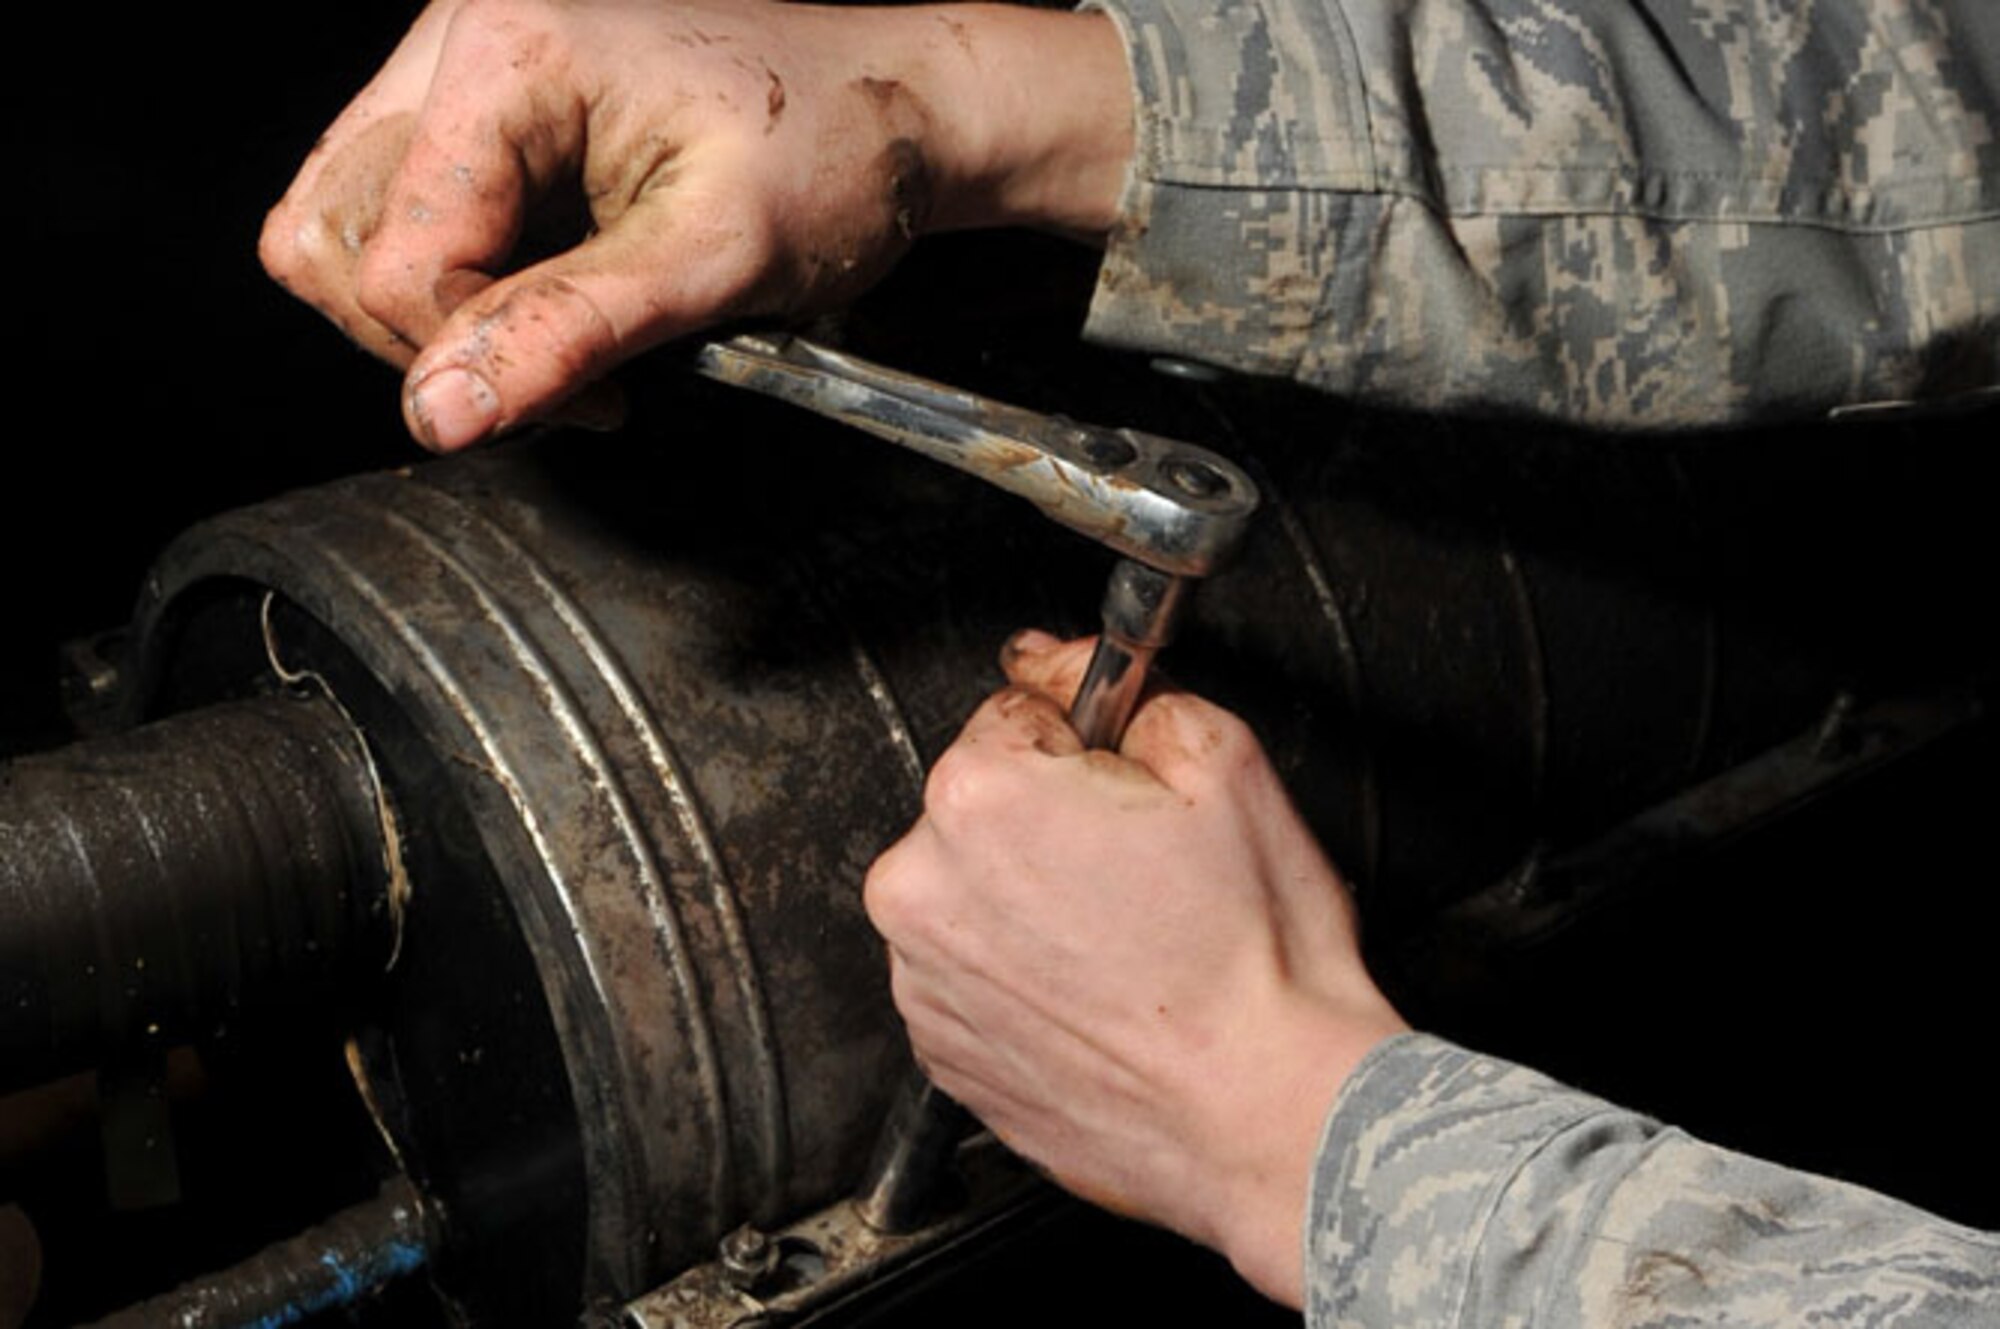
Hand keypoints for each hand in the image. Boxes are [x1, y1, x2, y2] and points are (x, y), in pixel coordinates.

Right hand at [260, 0, 1133, 450]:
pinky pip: (404, 222)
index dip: (469, 355)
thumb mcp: (716, 257)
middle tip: (564, 378)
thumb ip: (572, 329)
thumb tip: (443, 410)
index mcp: (511, 52)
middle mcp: (462, 46)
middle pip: (332, 237)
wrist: (893, 112)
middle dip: (431, 340)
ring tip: (564, 344)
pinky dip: (462, 291)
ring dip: (436, 320)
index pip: (394, 254)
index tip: (589, 395)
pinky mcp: (484, 122)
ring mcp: (464, 81)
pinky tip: (556, 305)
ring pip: (347, 232)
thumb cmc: (832, 152)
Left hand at [863, 632, 1407, 1307]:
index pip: (1019, 711)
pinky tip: (1099, 992)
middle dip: (1056, 818)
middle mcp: (923, 886)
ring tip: (1129, 942)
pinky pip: (973, 975)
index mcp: (979, 796)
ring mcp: (923, 979)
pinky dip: (1023, 975)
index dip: (1090, 743)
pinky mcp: (940, 1049)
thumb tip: (1067, 668)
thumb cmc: (1254, 965)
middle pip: (987, 803)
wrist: (1268, 1115)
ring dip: (1034, 900)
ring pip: (976, 891)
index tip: (1129, 784)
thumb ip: (1131, 690)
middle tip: (1146, 873)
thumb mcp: (1226, 761)